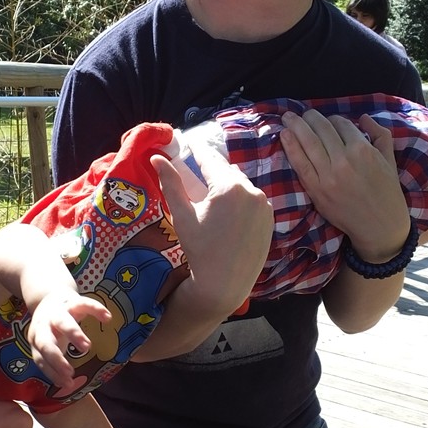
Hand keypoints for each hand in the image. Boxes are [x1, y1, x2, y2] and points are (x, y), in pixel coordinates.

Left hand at [26, 290, 111, 392]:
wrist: (49, 294)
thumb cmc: (51, 328)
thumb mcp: (49, 343)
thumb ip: (55, 362)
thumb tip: (68, 387)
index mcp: (36, 339)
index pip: (40, 358)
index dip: (52, 372)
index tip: (66, 384)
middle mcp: (43, 326)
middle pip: (46, 343)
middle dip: (56, 358)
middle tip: (71, 372)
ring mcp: (57, 312)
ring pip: (63, 322)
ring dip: (73, 334)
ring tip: (87, 347)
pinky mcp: (72, 300)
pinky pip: (84, 304)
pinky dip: (96, 310)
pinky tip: (107, 319)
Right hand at [152, 145, 272, 312]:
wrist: (224, 284)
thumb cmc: (199, 250)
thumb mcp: (182, 216)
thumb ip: (171, 183)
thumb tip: (156, 157)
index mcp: (229, 187)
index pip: (211, 160)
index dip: (198, 150)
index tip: (191, 142)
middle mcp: (251, 191)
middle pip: (227, 172)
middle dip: (213, 171)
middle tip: (198, 169)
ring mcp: (264, 205)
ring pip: (242, 186)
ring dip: (228, 186)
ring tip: (213, 194)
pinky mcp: (270, 219)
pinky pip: (253, 201)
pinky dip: (240, 201)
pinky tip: (228, 213)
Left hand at [280, 109, 410, 262]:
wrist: (379, 226)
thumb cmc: (387, 192)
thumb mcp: (390, 159)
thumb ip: (380, 135)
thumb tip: (363, 117)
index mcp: (363, 150)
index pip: (342, 125)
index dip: (333, 119)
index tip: (328, 120)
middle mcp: (344, 160)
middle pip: (322, 130)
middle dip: (310, 118)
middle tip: (300, 112)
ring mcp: (328, 175)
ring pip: (308, 143)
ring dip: (296, 126)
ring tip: (287, 117)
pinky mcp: (317, 190)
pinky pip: (301, 164)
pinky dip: (291, 148)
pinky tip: (284, 135)